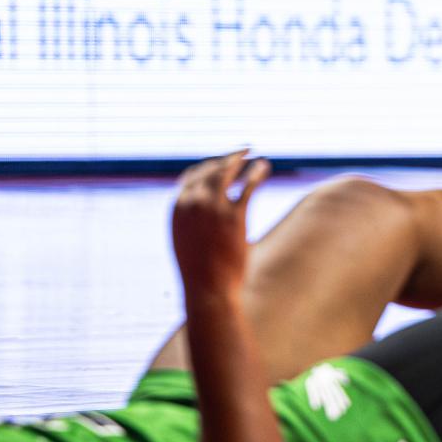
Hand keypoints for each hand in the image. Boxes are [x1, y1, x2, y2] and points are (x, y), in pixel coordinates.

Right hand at [171, 150, 269, 299]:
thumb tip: (200, 211)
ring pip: (228, 172)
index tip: (218, 163)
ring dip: (241, 159)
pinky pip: (248, 185)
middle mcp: (193, 203)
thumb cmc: (198, 271)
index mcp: (177, 208)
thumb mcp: (186, 241)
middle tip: (240, 151)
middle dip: (226, 158)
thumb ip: (191, 221)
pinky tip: (263, 168)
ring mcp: (214, 207)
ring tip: (252, 153)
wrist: (208, 289)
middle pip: (211, 169)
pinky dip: (257, 173)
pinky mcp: (234, 215)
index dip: (206, 167)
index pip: (191, 176)